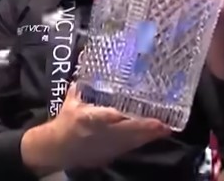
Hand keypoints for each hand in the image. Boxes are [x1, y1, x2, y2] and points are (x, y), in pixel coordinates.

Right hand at [22, 84, 169, 171]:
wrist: (58, 149)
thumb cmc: (65, 123)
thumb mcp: (71, 103)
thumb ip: (80, 88)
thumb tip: (86, 68)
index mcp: (88, 118)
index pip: (103, 117)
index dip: (116, 116)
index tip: (126, 112)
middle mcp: (100, 133)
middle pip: (125, 132)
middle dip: (144, 128)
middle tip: (162, 123)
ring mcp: (107, 146)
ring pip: (131, 141)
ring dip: (148, 136)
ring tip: (165, 128)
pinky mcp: (111, 154)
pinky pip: (130, 147)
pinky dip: (142, 141)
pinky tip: (154, 135)